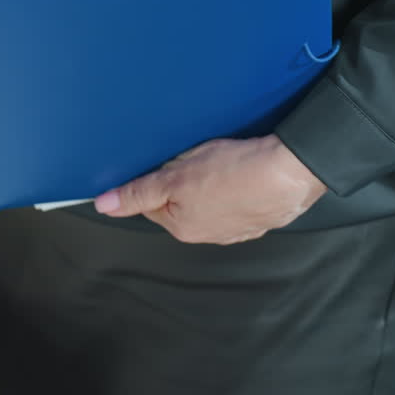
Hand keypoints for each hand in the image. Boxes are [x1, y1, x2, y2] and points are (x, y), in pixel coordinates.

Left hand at [94, 135, 326, 244]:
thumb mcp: (175, 177)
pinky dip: (236, 186)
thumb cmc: (233, 173)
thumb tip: (104, 206)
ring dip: (211, 184)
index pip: (153, 203)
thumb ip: (138, 192)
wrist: (290, 171)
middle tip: (197, 159)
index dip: (157, 178)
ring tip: (223, 163)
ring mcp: (236, 229)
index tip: (169, 162)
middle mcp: (207, 235)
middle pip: (181, 203)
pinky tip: (242, 171)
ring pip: (209, 202)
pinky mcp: (259, 217)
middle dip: (184, 181)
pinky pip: (237, 200)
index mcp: (182, 228)